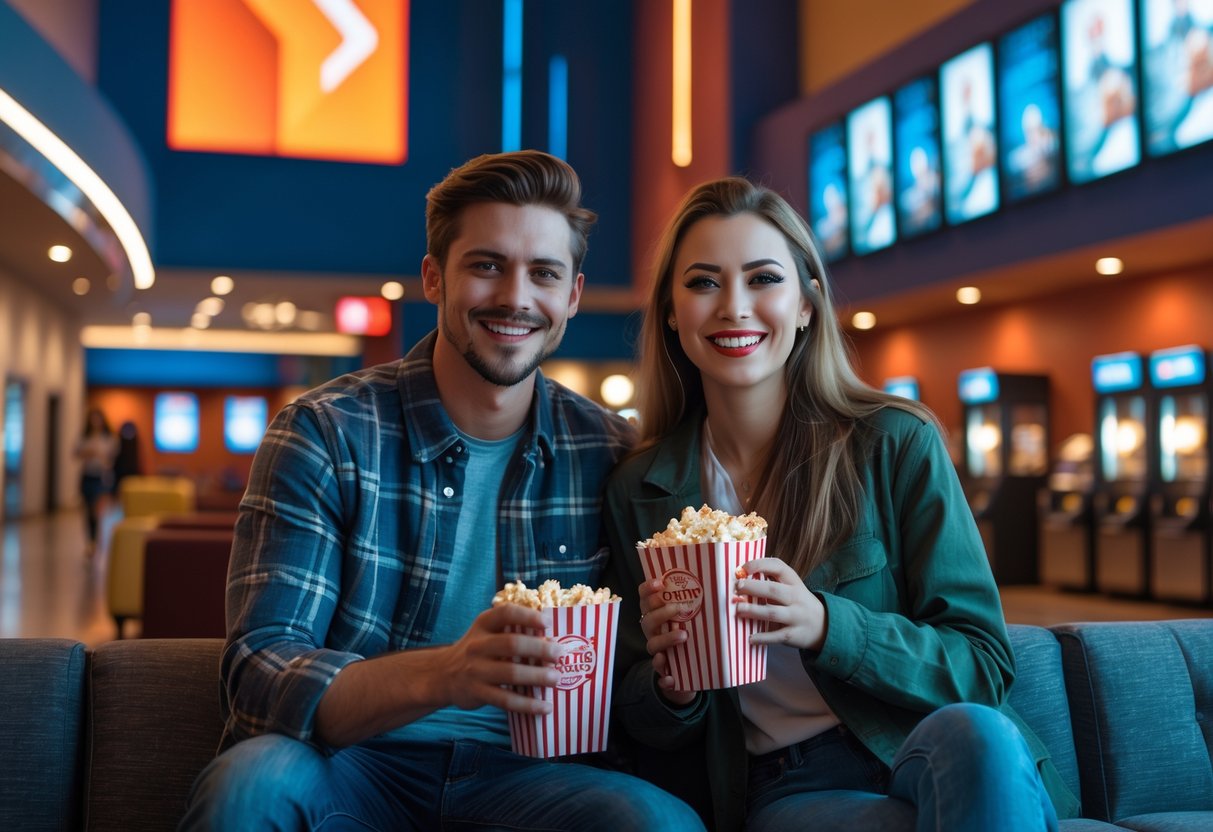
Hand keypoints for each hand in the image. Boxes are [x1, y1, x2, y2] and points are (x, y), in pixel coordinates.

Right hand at [438, 604, 559, 714]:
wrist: (444, 675)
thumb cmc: (478, 651)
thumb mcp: (487, 633)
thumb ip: (512, 631)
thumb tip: (554, 638)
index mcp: (483, 624)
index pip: (505, 613)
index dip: (528, 616)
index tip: (548, 622)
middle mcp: (477, 645)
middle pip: (511, 643)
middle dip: (539, 648)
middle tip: (559, 654)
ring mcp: (475, 669)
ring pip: (510, 673)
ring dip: (537, 676)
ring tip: (556, 679)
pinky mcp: (476, 693)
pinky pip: (506, 700)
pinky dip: (528, 704)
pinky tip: (545, 707)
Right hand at [638, 578, 695, 706]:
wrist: (689, 673)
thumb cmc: (693, 637)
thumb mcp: (695, 620)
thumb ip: (702, 606)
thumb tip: (732, 594)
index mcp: (658, 616)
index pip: (645, 598)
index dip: (648, 589)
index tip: (660, 583)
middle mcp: (654, 632)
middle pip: (647, 620)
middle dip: (660, 612)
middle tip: (677, 608)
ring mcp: (658, 652)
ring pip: (652, 645)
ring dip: (665, 639)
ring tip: (683, 636)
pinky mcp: (664, 672)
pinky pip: (660, 674)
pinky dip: (664, 675)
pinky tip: (671, 677)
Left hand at [734, 558, 826, 651]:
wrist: (825, 625)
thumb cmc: (798, 603)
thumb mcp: (791, 588)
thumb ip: (771, 583)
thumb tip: (740, 580)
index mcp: (794, 582)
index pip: (778, 567)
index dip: (759, 565)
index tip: (743, 568)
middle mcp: (796, 597)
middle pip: (773, 590)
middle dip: (752, 587)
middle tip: (736, 587)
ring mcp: (797, 616)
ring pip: (773, 612)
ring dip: (753, 610)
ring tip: (738, 610)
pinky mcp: (795, 634)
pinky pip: (777, 636)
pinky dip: (763, 637)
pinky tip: (751, 638)